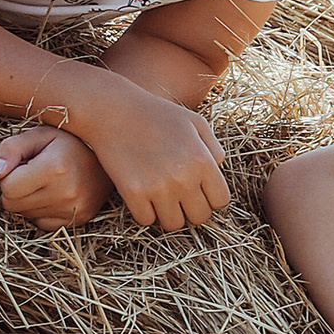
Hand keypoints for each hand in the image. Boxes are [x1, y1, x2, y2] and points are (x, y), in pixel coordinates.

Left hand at [0, 125, 112, 230]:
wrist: (110, 157)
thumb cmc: (70, 142)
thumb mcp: (40, 135)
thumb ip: (12, 148)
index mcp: (54, 167)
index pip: (7, 188)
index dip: (8, 176)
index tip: (22, 165)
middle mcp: (66, 192)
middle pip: (13, 205)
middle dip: (15, 190)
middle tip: (31, 174)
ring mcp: (74, 210)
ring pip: (26, 216)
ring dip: (28, 201)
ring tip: (45, 183)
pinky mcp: (79, 220)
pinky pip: (42, 224)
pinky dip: (41, 212)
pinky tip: (53, 195)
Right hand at [76, 81, 233, 230]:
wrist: (112, 109)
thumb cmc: (156, 114)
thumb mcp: (195, 122)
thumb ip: (213, 148)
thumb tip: (218, 171)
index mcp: (202, 161)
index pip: (220, 201)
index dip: (211, 198)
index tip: (199, 191)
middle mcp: (183, 178)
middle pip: (199, 217)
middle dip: (191, 209)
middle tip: (179, 196)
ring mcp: (157, 187)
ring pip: (173, 224)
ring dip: (168, 213)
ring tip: (161, 196)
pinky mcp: (133, 193)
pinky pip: (146, 220)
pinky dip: (144, 212)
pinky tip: (142, 194)